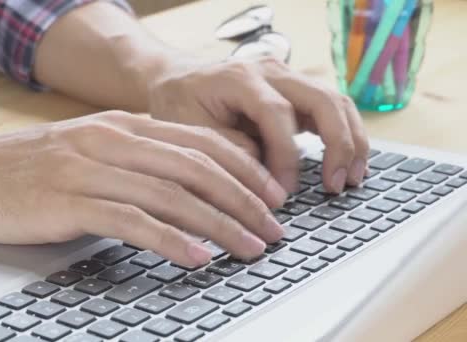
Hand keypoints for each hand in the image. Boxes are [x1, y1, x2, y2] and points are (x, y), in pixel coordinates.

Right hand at [0, 111, 287, 266]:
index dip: (245, 170)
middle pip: (198, 169)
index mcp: (123, 126)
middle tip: (274, 229)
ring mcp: (92, 170)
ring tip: (250, 248)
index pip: (201, 142)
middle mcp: (114, 142)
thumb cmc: (28, 166)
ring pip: (173, 195)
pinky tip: (196, 257)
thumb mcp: (88, 150)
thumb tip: (183, 184)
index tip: (271, 196)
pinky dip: (171, 240)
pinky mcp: (71, 202)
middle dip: (245, 201)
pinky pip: (133, 221)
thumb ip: (134, 159)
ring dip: (220, 224)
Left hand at [147, 56, 369, 193]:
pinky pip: (330, 108)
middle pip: (322, 99)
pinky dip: (344, 135)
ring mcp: (287, 77)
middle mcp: (270, 71)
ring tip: (353, 178)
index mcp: (240, 78)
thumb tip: (267, 177)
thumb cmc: (180, 105)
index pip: (277, 113)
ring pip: (336, 101)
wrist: (177, 80)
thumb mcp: (192, 131)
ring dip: (351, 139)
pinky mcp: (295, 91)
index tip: (285, 191)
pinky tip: (348, 163)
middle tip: (338, 185)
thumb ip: (228, 151)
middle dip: (338, 144)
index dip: (286, 155)